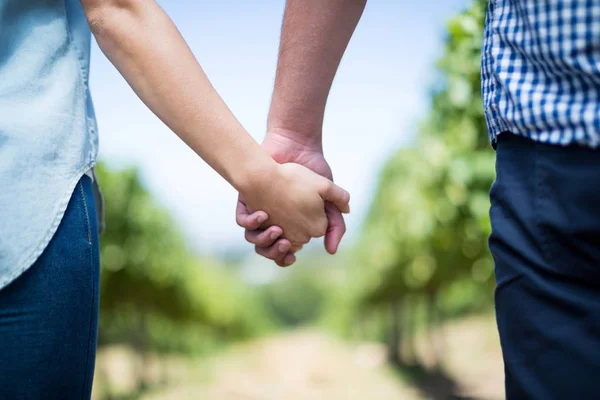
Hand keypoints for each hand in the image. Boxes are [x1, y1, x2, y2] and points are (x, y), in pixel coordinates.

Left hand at [237, 129, 347, 265]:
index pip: (284, 252)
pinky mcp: (247, 201)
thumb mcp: (328, 198)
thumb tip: (331, 251)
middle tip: (284, 243)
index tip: (292, 253)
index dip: (286, 257)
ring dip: (262, 240)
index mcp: (291, 225)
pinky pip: (242, 220)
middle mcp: (273, 221)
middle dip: (274, 252)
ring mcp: (259, 212)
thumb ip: (336, 223)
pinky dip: (251, 221)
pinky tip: (263, 215)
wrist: (295, 146)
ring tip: (276, 230)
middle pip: (267, 250)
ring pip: (253, 238)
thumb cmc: (313, 170)